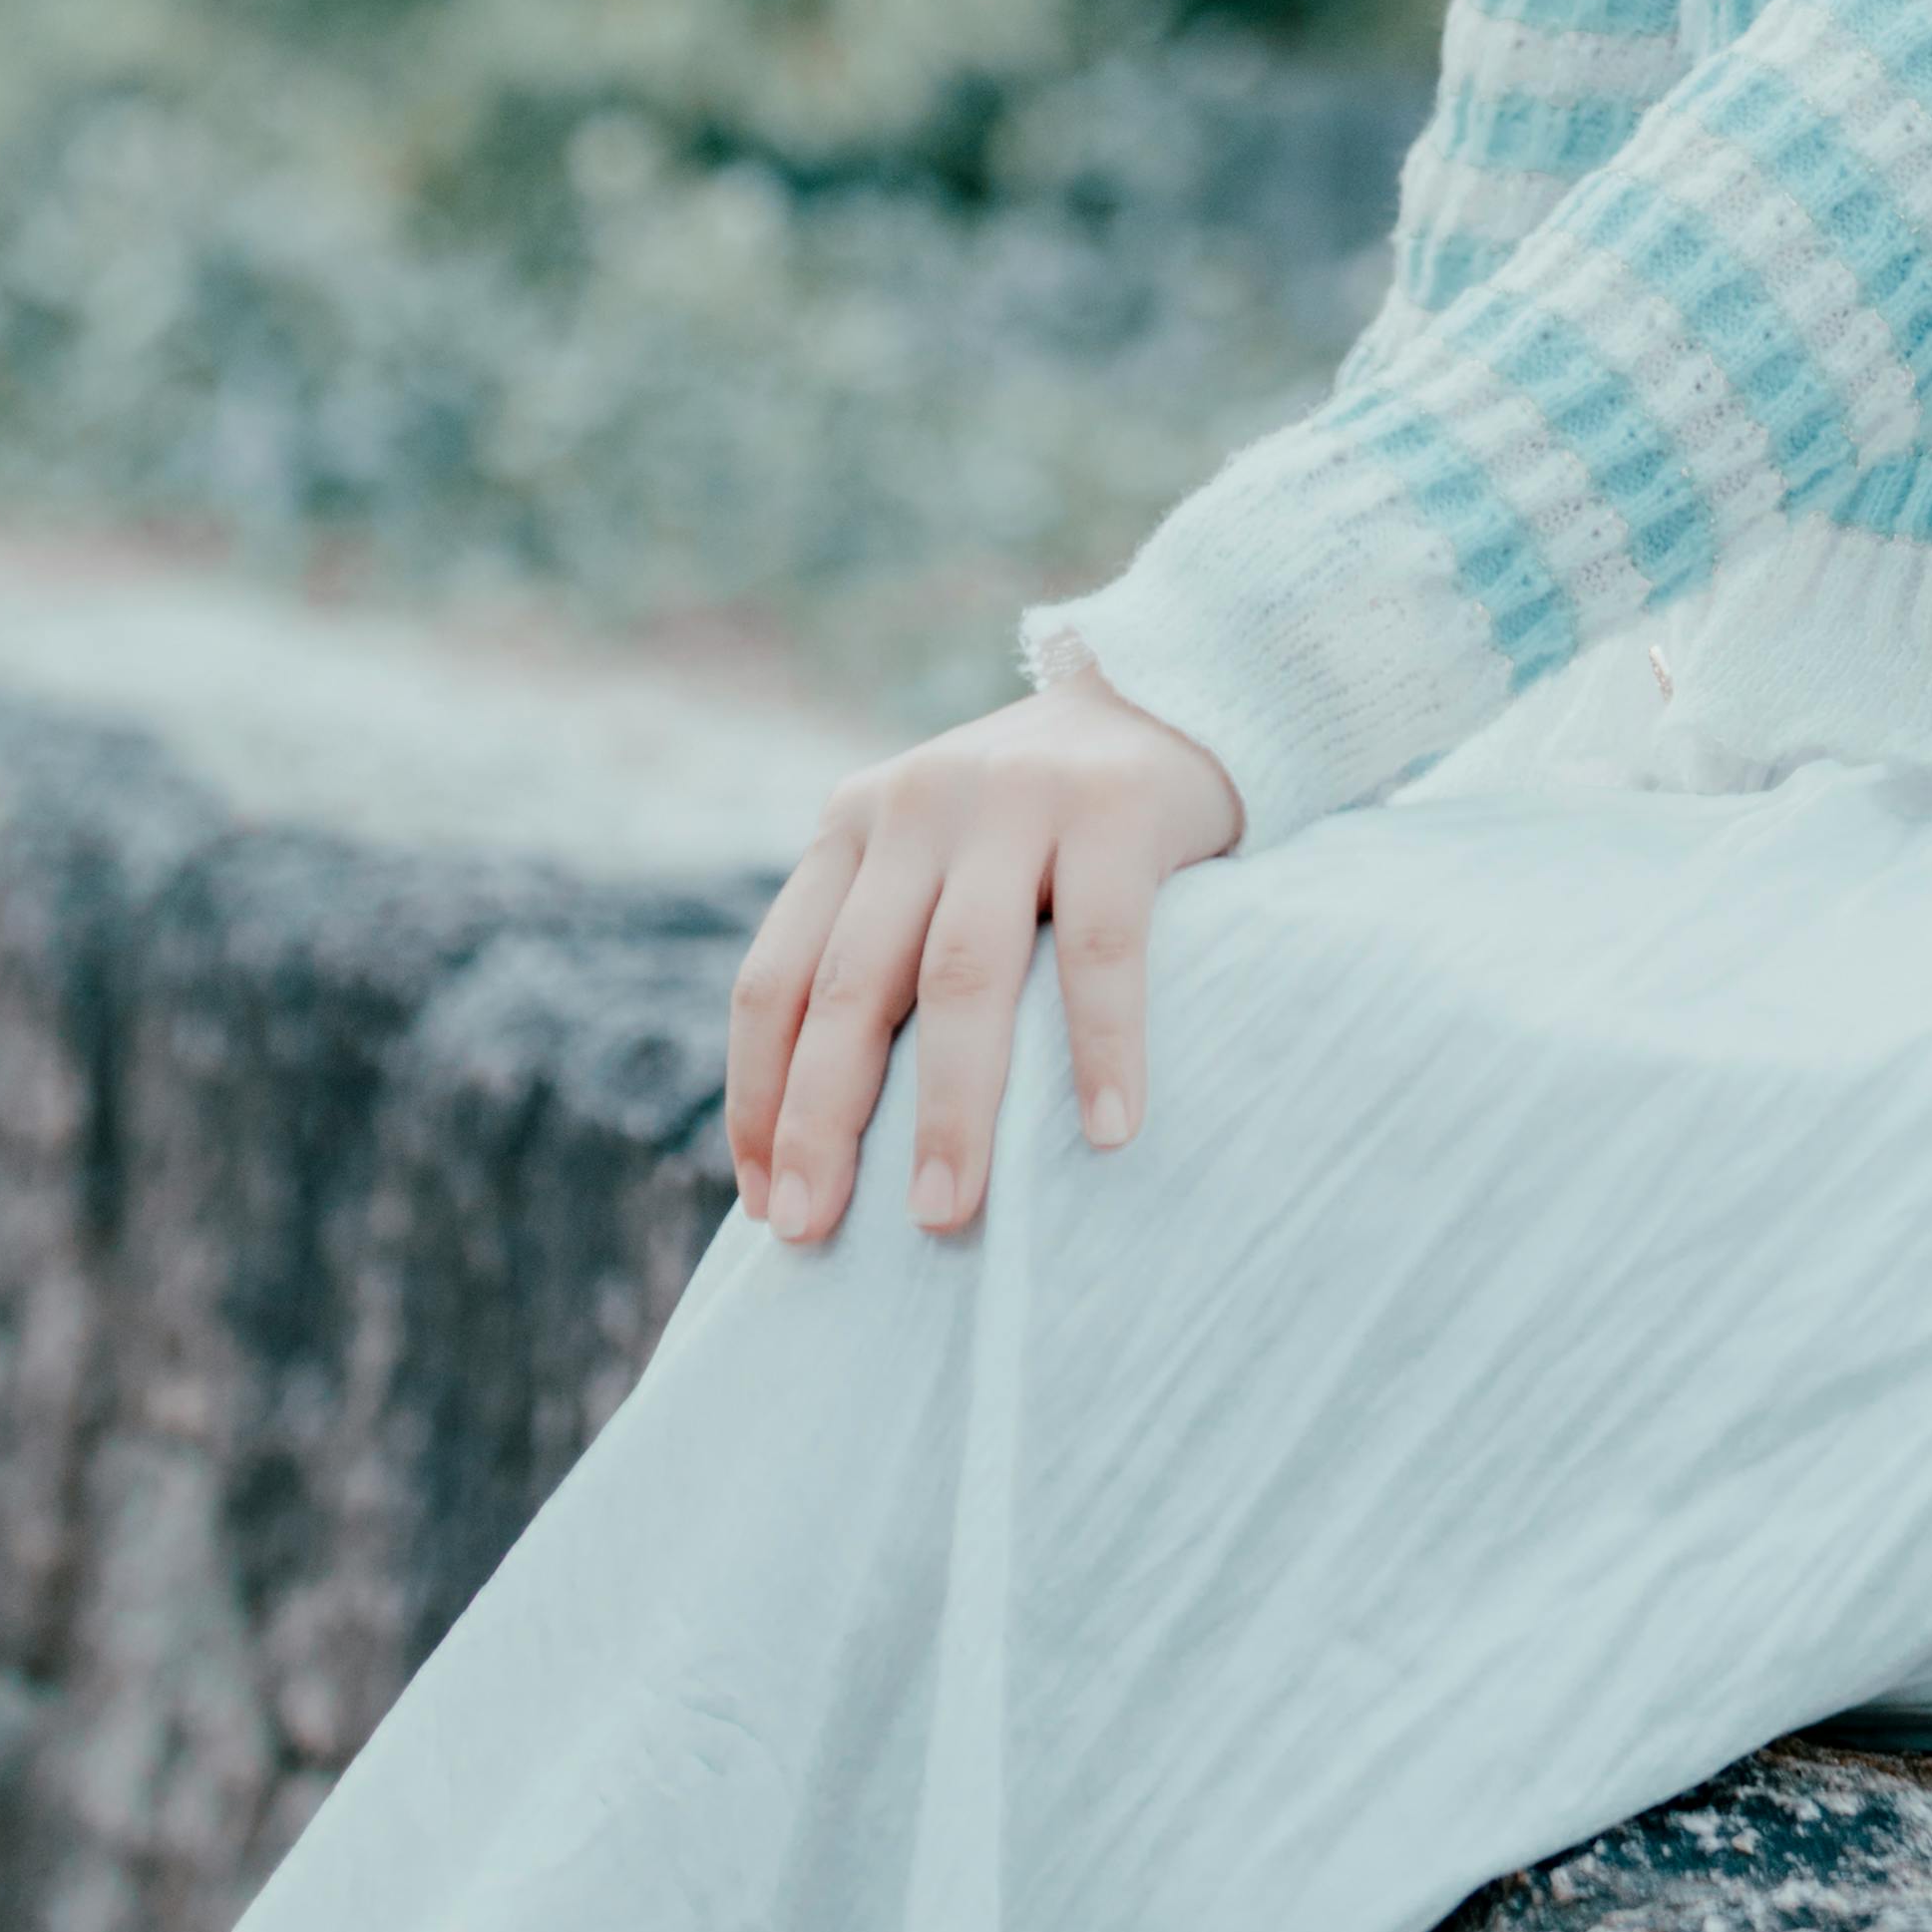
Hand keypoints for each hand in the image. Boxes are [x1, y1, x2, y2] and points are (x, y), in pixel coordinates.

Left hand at [725, 658, 1242, 1245]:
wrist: (1173, 696)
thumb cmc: (1041, 828)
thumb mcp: (937, 860)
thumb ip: (882, 950)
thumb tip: (821, 1145)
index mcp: (854, 824)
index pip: (776, 979)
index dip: (759, 1099)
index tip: (765, 1206)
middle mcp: (917, 804)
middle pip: (853, 986)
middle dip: (825, 1121)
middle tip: (812, 1235)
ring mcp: (1016, 798)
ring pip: (963, 975)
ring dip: (949, 1107)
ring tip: (944, 1213)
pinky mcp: (1115, 807)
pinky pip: (1099, 947)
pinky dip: (1100, 1047)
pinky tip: (1108, 1132)